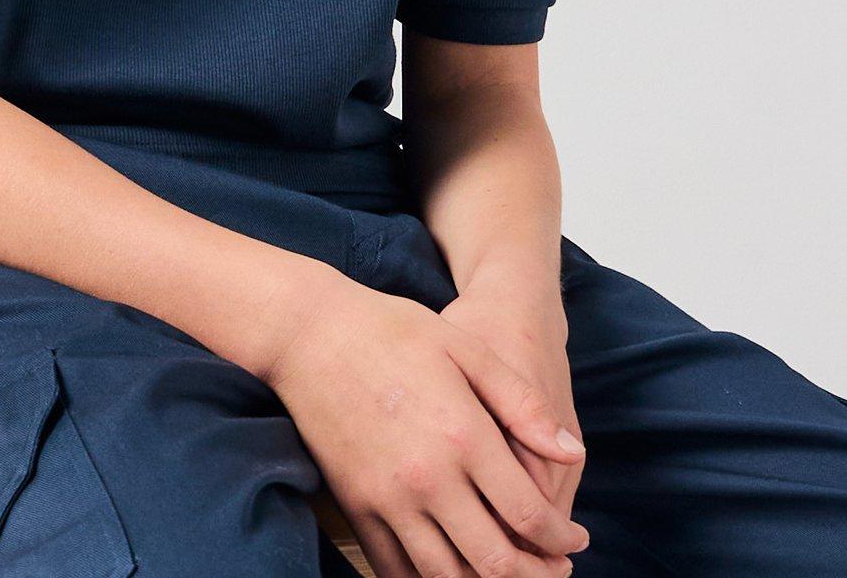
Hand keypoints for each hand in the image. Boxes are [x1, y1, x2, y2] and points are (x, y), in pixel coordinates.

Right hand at [260, 268, 590, 577]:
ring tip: (508, 575)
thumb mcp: (465, 346)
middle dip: (536, 576)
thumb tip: (571, 452)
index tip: (574, 539)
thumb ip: (521, 403)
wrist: (309, 333)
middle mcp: (427, 478)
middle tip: (554, 570)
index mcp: (462, 435)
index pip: (528, 515)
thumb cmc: (392, 330)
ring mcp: (387, 498)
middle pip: (494, 562)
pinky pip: (396, 570)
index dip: (561, 539)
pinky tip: (453, 573)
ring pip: (448, 577)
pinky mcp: (356, 506)